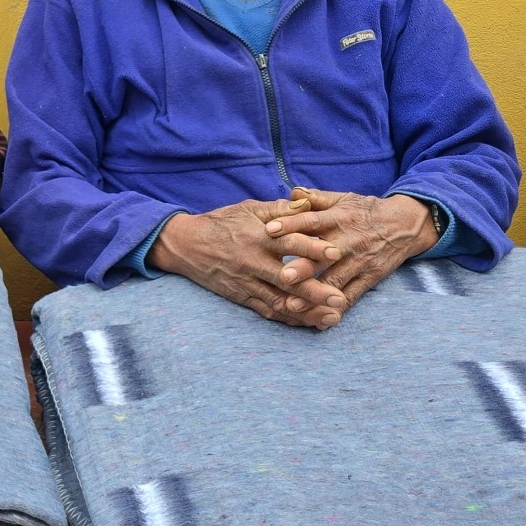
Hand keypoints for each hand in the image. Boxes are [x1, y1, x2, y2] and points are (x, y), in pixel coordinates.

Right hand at [149, 197, 346, 328]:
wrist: (185, 245)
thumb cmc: (220, 223)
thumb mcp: (248, 209)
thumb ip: (279, 209)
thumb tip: (307, 203)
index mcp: (256, 237)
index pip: (287, 243)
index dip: (311, 248)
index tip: (336, 253)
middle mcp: (252, 262)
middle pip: (286, 279)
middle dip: (314, 290)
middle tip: (340, 298)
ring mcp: (246, 283)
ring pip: (278, 301)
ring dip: (306, 311)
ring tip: (331, 317)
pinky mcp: (241, 296)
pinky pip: (266, 310)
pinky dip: (288, 318)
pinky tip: (307, 322)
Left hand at [264, 187, 436, 310]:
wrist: (406, 224)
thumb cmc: (365, 211)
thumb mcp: (342, 199)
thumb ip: (315, 198)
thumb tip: (292, 193)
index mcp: (337, 219)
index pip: (311, 221)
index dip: (290, 224)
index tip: (269, 230)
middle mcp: (347, 241)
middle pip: (322, 255)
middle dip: (303, 267)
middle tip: (282, 276)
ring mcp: (359, 262)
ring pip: (335, 280)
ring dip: (314, 294)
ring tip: (292, 306)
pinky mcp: (370, 278)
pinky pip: (352, 295)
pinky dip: (337, 308)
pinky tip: (320, 321)